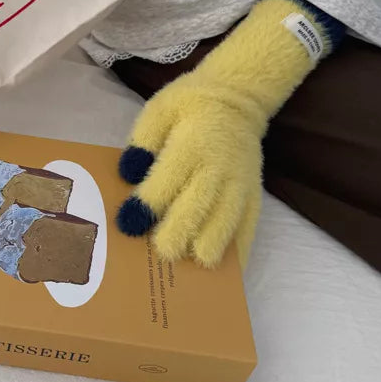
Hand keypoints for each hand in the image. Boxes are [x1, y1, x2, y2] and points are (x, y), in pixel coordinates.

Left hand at [116, 72, 262, 268]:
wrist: (238, 100)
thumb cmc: (189, 106)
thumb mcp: (159, 109)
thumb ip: (143, 140)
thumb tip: (128, 173)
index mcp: (191, 145)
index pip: (167, 180)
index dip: (146, 205)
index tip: (127, 225)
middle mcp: (218, 170)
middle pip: (197, 210)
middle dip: (175, 236)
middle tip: (157, 255)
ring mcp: (239, 187)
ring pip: (224, 227)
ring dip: (203, 251)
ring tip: (184, 274)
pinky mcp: (253, 199)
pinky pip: (247, 233)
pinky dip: (234, 258)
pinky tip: (220, 281)